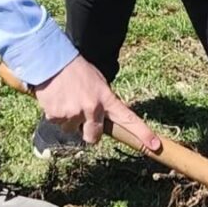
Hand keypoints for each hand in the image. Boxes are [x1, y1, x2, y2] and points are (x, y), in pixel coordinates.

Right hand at [33, 55, 161, 151]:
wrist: (52, 61)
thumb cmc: (77, 70)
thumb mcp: (98, 83)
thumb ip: (104, 102)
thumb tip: (107, 119)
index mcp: (106, 98)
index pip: (128, 118)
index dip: (142, 133)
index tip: (155, 146)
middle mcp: (92, 108)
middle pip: (94, 137)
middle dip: (89, 132)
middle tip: (82, 117)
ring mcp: (74, 114)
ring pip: (72, 129)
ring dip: (70, 119)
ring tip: (67, 98)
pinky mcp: (57, 116)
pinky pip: (58, 123)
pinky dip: (56, 115)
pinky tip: (57, 99)